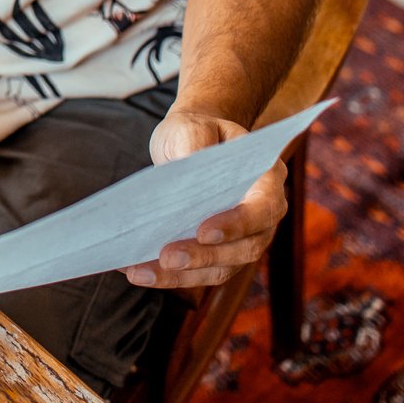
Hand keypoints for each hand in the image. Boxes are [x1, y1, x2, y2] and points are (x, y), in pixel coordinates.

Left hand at [121, 109, 286, 290]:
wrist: (190, 143)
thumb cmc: (195, 133)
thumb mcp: (192, 125)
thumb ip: (192, 142)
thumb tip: (182, 170)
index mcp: (267, 179)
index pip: (262, 208)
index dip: (237, 224)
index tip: (204, 231)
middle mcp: (262, 216)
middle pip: (244, 248)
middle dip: (203, 256)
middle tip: (167, 257)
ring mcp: (243, 240)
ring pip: (220, 268)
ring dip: (180, 275)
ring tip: (141, 272)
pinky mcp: (218, 256)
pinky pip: (198, 273)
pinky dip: (168, 276)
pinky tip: (136, 271)